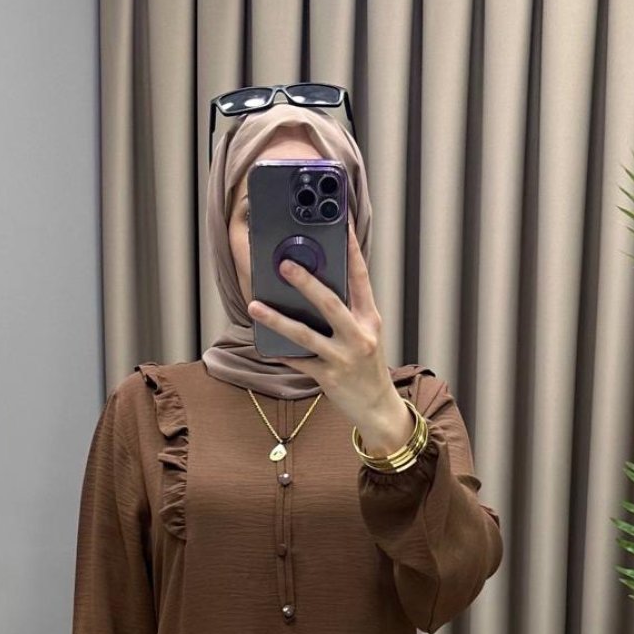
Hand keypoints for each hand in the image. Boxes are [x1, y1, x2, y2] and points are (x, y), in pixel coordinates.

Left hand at [246, 218, 408, 449]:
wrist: (378, 408)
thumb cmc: (368, 368)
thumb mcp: (367, 335)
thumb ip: (349, 312)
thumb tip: (318, 286)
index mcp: (370, 319)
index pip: (361, 278)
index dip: (351, 250)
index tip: (339, 225)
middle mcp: (359, 336)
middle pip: (330, 303)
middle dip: (306, 282)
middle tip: (284, 265)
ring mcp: (343, 358)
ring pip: (305, 335)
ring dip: (277, 319)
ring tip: (255, 305)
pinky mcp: (328, 378)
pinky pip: (298, 362)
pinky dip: (280, 353)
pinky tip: (264, 346)